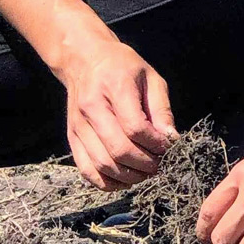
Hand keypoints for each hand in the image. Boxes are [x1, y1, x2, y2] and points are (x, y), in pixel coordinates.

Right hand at [56, 29, 174, 190]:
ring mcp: (78, 125)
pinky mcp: (72, 138)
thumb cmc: (123, 68)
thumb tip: (171, 140)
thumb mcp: (151, 78)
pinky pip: (87, 170)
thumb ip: (162, 110)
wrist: (84, 60)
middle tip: (159, 165)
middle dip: (145, 164)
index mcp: (114, 87)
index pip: (135, 127)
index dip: (156, 144)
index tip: (168, 147)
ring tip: (145, 172)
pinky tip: (125, 179)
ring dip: (129, 176)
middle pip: (118, 149)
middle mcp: (92, 107)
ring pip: (103, 164)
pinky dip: (107, 183)